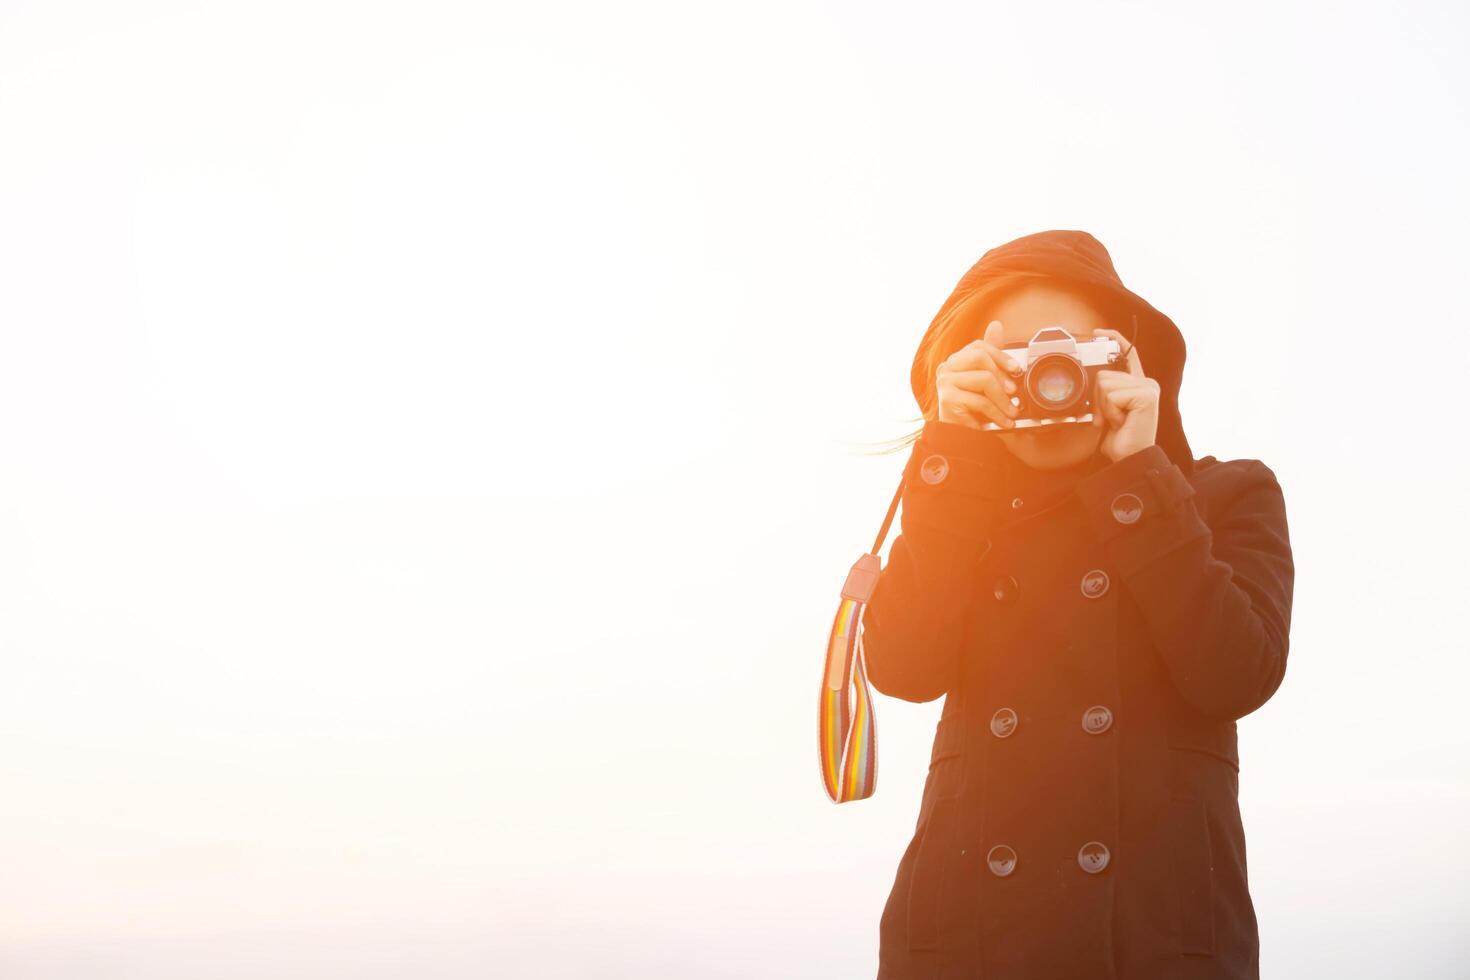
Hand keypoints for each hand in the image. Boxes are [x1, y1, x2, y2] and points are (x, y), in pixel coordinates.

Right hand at [936, 320, 1023, 429]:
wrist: (960, 440)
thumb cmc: (974, 411)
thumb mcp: (986, 383)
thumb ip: (990, 357)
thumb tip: (996, 325)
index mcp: (955, 361)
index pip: (978, 346)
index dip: (1000, 355)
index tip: (1017, 370)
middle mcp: (945, 368)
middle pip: (979, 358)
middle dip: (1002, 376)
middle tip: (1015, 393)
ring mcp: (944, 383)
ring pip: (983, 379)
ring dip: (1003, 399)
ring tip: (1013, 412)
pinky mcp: (947, 399)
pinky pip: (980, 400)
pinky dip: (997, 413)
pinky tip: (1005, 422)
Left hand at [1091, 329, 1159, 460]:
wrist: (1131, 458)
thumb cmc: (1120, 438)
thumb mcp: (1109, 410)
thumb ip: (1106, 392)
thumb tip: (1094, 378)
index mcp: (1138, 384)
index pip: (1128, 354)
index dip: (1114, 339)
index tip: (1097, 332)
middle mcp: (1146, 382)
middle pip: (1104, 374)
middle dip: (1098, 398)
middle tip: (1110, 417)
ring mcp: (1148, 388)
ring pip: (1105, 383)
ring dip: (1104, 406)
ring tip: (1117, 420)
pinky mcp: (1146, 395)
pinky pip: (1112, 395)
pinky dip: (1110, 411)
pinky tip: (1121, 421)